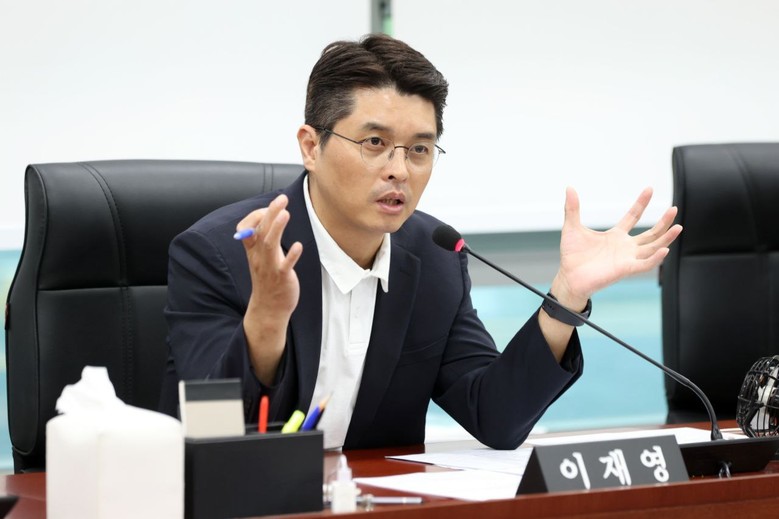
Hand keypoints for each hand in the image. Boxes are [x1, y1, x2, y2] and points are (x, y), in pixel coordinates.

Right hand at [235, 194, 302, 382]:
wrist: (269, 308)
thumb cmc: (269, 279)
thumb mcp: (261, 257)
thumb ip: (264, 238)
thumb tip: (271, 216)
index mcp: (253, 251)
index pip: (248, 228)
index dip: (258, 215)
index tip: (273, 206)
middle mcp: (259, 257)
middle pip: (262, 231)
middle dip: (270, 213)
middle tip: (281, 198)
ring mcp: (270, 267)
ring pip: (271, 245)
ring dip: (277, 229)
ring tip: (285, 213)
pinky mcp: (282, 278)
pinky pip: (286, 266)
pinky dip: (291, 255)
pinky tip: (298, 246)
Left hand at [554, 187, 681, 304]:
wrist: (568, 278)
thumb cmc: (572, 256)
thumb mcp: (572, 228)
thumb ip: (572, 209)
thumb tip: (569, 188)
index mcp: (615, 236)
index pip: (633, 216)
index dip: (641, 203)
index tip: (649, 189)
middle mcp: (625, 247)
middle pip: (650, 233)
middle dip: (663, 222)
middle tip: (674, 209)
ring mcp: (627, 258)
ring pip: (653, 247)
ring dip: (666, 238)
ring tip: (678, 227)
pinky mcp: (625, 269)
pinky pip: (645, 264)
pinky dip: (655, 258)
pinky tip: (664, 249)